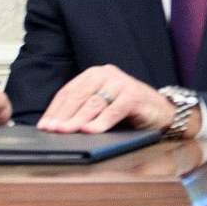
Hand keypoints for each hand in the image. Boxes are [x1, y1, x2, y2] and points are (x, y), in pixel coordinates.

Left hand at [38, 64, 173, 133]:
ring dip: (78, 119)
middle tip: (51, 129)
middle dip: (63, 115)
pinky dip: (101, 122)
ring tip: (66, 131)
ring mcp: (121, 83)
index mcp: (94, 75)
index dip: (55, 109)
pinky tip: (90, 131)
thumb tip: (58, 127)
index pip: (69, 91)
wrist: (162, 112)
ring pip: (94, 103)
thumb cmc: (128, 111)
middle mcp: (106, 74)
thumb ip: (84, 111)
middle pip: (79, 96)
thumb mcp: (102, 108)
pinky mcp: (134, 95)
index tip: (44, 125)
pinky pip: (114, 110)